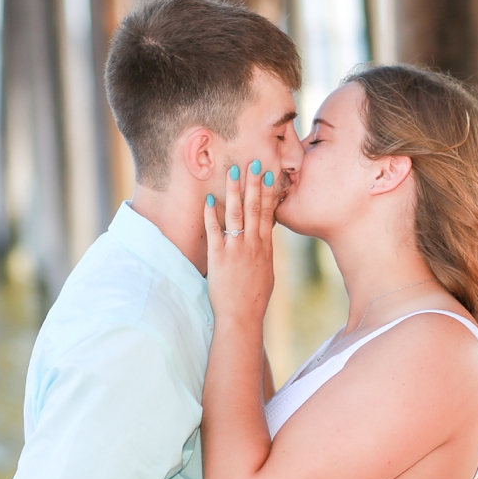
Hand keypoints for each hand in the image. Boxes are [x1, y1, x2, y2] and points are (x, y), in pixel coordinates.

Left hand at [204, 159, 275, 325]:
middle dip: (253, 184)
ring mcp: (235, 250)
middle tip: (254, 163)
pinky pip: (214, 231)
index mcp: (265, 247)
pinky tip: (209, 199)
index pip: (267, 214)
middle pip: (254, 208)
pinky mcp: (219, 257)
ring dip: (234, 192)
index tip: (268, 175)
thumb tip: (264, 238)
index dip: (268, 193)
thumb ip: (264, 252)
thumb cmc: (255, 298)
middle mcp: (252, 245)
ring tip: (233, 172)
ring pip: (235, 214)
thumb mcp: (266, 271)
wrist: (242, 316)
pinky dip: (211, 215)